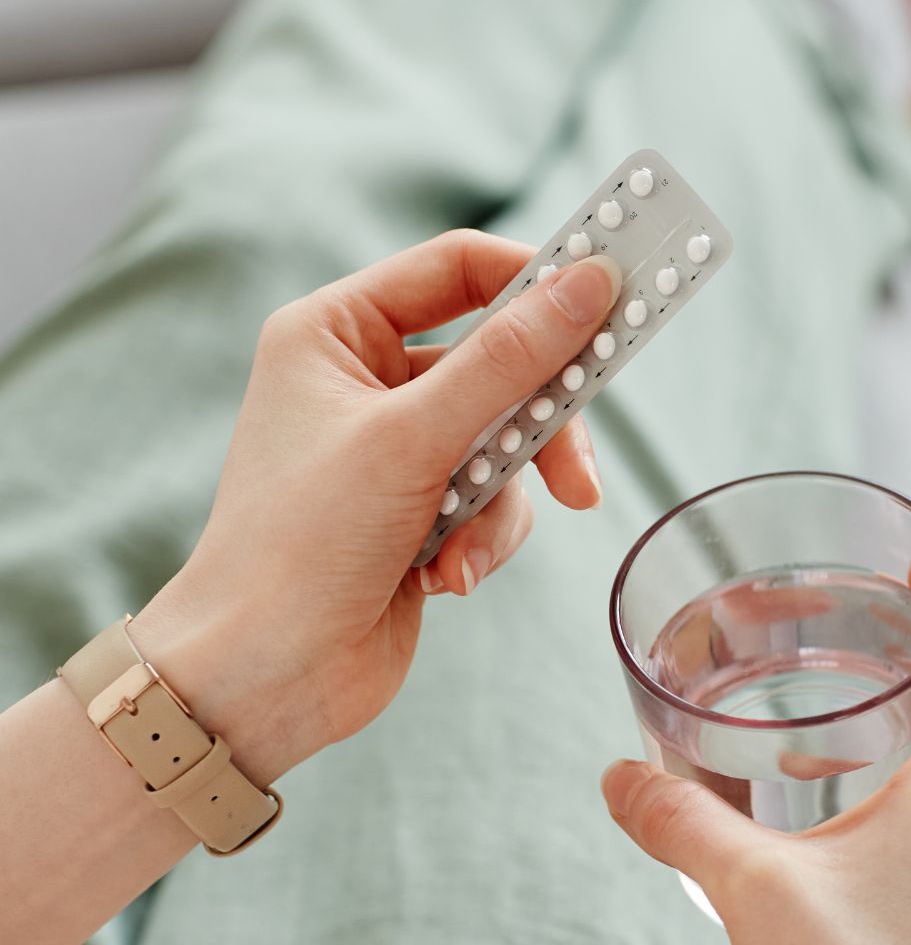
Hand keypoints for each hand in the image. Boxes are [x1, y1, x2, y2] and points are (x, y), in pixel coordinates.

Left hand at [132, 230, 621, 784]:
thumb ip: (508, 361)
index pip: (458, 269)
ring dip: (499, 506)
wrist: (266, 675)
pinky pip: (494, 503)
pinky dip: (483, 543)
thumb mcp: (411, 438)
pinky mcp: (422, 512)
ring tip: (464, 553)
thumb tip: (589, 284)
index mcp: (336, 333)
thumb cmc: (302, 543)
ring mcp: (397, 452)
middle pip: (500, 365)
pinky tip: (444, 581)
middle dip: (536, 428)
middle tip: (578, 474)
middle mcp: (367, 382)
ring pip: (507, 444)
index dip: (536, 280)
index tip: (610, 300)